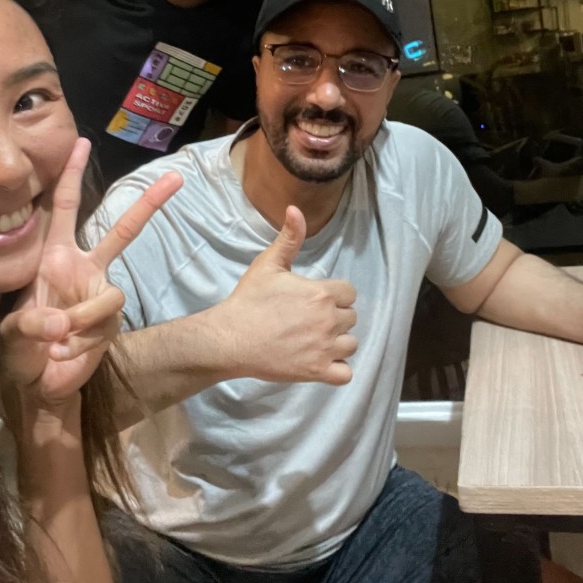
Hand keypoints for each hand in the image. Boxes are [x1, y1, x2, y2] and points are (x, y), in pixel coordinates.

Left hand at [0, 138, 180, 405]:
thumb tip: (59, 324)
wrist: (40, 387)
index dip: (71, 175)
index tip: (80, 142)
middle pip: (122, 232)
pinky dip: (81, 343)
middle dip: (149, 204)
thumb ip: (31, 326)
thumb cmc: (21, 352)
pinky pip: (104, 325)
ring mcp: (100, 296)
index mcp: (54, 258)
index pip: (63, 209)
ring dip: (82, 319)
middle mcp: (82, 270)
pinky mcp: (110, 324)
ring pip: (110, 294)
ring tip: (58, 342)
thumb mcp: (13, 335)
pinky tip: (63, 356)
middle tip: (176, 178)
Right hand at [216, 206, 357, 384]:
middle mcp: (329, 321)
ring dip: (338, 342)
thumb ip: (289, 238)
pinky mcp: (317, 372)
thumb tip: (295, 209)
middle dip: (335, 317)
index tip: (315, 299)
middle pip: (351, 318)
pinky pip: (346, 373)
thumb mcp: (268, 264)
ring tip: (315, 339)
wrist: (231, 338)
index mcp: (321, 294)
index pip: (349, 293)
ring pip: (351, 344)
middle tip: (310, 319)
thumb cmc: (249, 300)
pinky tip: (322, 361)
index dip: (335, 295)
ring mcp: (325, 348)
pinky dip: (338, 369)